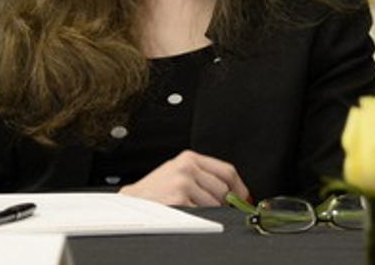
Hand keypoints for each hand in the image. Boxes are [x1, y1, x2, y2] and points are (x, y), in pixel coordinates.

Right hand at [118, 150, 250, 206]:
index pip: (226, 170)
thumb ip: (203, 175)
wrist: (130, 202)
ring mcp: (183, 183)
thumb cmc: (155, 189)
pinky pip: (202, 213)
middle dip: (225, 202)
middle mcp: (187, 168)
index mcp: (189, 158)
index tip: (244, 197)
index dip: (239, 186)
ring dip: (211, 211)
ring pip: (215, 202)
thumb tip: (234, 191)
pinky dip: (199, 216)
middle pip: (223, 188)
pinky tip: (186, 212)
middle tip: (220, 208)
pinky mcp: (178, 199)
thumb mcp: (178, 171)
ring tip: (194, 208)